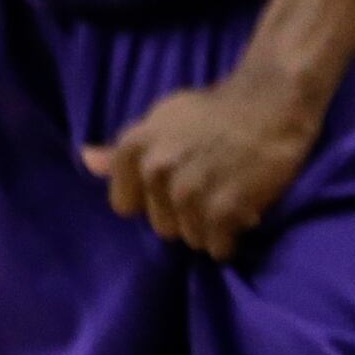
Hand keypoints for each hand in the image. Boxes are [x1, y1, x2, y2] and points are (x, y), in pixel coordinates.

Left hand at [83, 60, 324, 257]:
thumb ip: (123, 149)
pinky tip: (239, 217)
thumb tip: (87, 161)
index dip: (148, 200)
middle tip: (205, 193)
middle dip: (181, 216)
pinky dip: (229, 240)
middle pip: (160, 225)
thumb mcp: (160, 120)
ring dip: (208, 229)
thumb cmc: (211, 111)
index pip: (123, 204)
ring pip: (190, 239)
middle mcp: (156, 172)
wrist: (267, 106)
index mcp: (134, 148)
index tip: (169, 189)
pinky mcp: (225, 210)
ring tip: (224, 202)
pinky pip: (218, 248)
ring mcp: (190, 193)